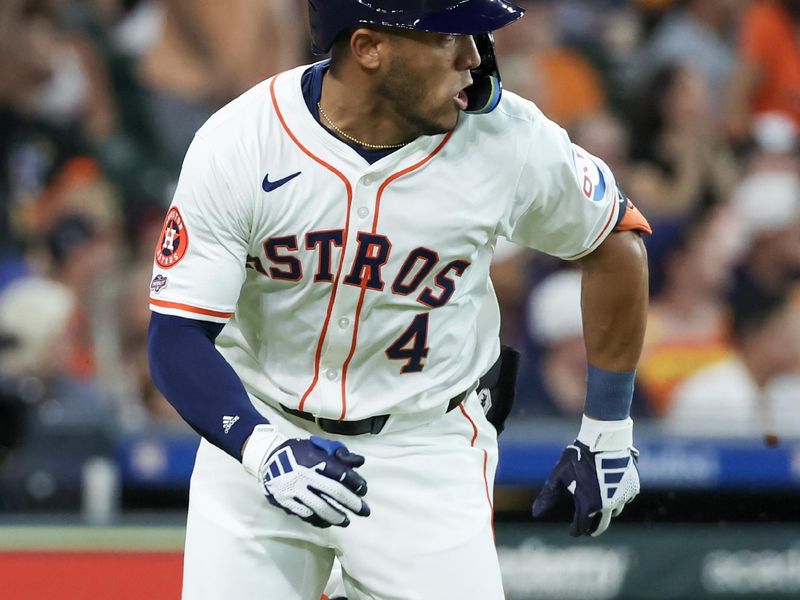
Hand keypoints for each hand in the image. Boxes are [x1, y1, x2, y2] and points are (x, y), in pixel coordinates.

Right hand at [242, 425, 369, 527]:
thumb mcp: (318, 445)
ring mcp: (294, 490)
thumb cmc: (298, 451)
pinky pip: (305, 514)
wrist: (267, 458)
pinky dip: (318, 520)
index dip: (355, 483)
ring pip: (320, 507)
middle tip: (364, 511)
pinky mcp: (286, 501)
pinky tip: (327, 522)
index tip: (363, 490)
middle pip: (334, 492)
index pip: (340, 473)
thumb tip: (359, 462)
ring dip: (336, 516)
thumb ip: (339, 452)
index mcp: (315, 459)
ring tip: (346, 521)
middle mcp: (305, 475)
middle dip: (352, 503)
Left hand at [532, 416, 638, 536]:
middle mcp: (607, 506)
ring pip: (614, 512)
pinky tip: (611, 490)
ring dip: (605, 512)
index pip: (581, 528)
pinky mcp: (632, 488)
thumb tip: (535, 514)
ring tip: (597, 505)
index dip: (575, 530)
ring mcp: (622, 497)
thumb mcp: (559, 476)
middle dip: (592, 529)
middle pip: (600, 527)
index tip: (572, 530)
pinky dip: (618, 498)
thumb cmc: (578, 457)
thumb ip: (548, 496)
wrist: (604, 440)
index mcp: (588, 505)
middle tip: (586, 528)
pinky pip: (625, 499)